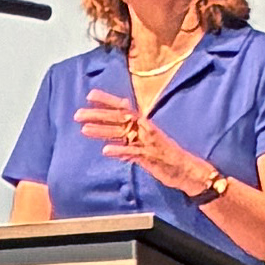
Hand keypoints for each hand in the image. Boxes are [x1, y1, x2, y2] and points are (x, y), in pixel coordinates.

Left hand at [75, 90, 216, 196]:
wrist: (187, 169)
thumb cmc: (167, 155)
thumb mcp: (147, 142)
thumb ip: (130, 136)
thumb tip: (112, 133)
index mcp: (144, 123)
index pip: (123, 107)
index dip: (106, 100)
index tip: (90, 95)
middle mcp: (144, 129)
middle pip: (118, 118)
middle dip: (97, 115)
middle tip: (77, 114)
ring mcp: (147, 142)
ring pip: (122, 133)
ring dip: (102, 130)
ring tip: (84, 129)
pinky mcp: (149, 157)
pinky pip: (133, 152)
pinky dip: (119, 150)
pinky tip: (105, 150)